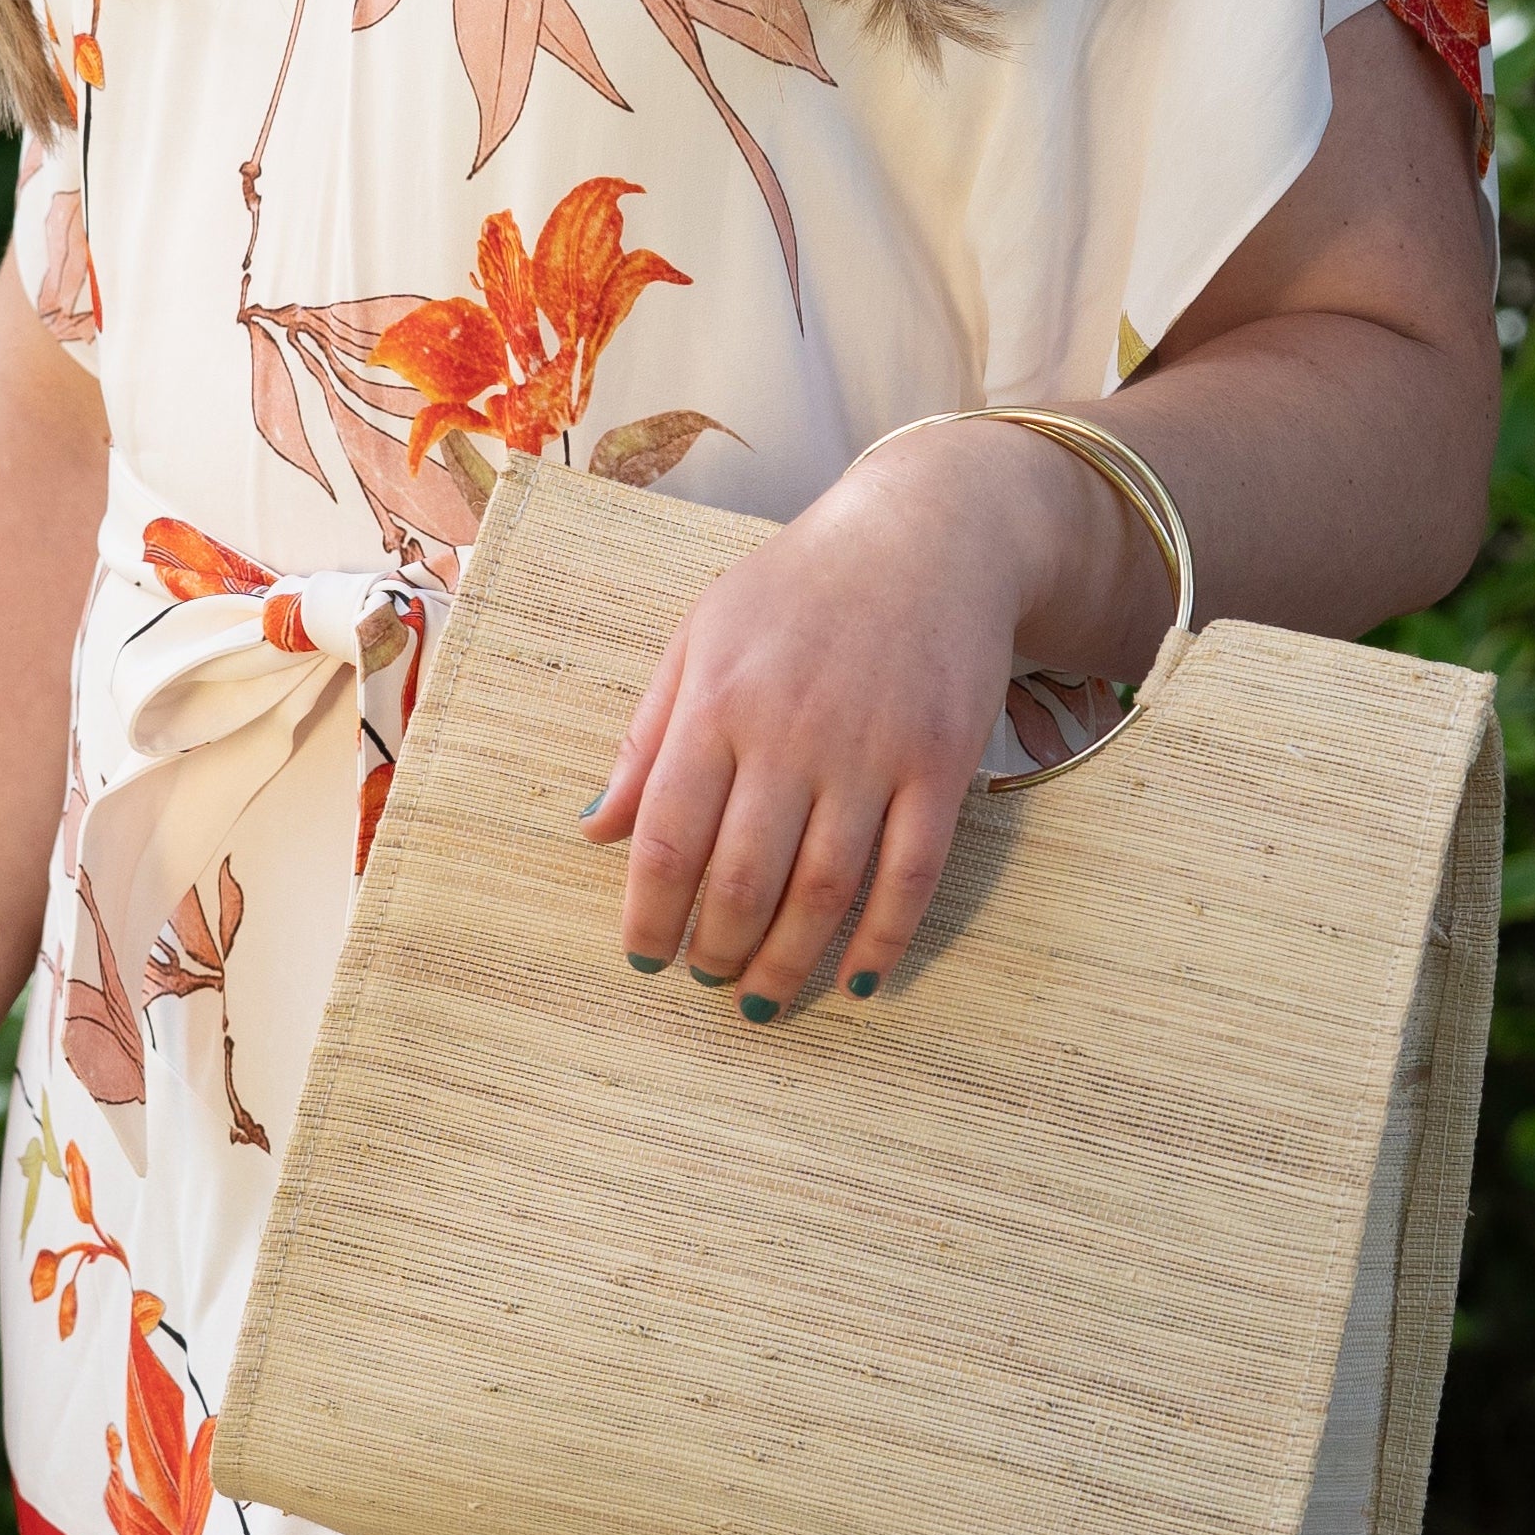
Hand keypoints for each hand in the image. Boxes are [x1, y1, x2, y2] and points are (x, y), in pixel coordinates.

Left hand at [579, 422, 1128, 1013]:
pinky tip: (856, 980)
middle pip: (744, 877)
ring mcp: (874, 750)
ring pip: (825, 890)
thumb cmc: (795, 589)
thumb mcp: (700, 636)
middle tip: (706, 980)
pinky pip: (911, 877)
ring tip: (762, 998)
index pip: (667, 835)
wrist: (925, 536)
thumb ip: (646, 737)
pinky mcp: (942, 764)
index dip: (649, 913)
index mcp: (719, 699)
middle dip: (717, 949)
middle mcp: (792, 731)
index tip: (642, 957)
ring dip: (789, 962)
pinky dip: (882, 941)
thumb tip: (592, 829)